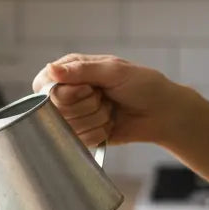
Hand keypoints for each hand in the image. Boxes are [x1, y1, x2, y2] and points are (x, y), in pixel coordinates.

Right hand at [31, 53, 182, 146]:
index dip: (64, 92)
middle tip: (105, 96)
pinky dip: (99, 132)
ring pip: (69, 126)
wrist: (163, 113)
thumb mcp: (113, 71)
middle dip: (87, 105)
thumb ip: (80, 70)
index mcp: (70, 71)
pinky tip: (110, 124)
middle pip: (57, 108)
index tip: (88, 88)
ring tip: (111, 109)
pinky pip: (80, 140)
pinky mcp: (82, 134)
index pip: (45, 85)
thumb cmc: (143, 85)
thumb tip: (50, 70)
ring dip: (96, 118)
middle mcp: (68, 92)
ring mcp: (75, 115)